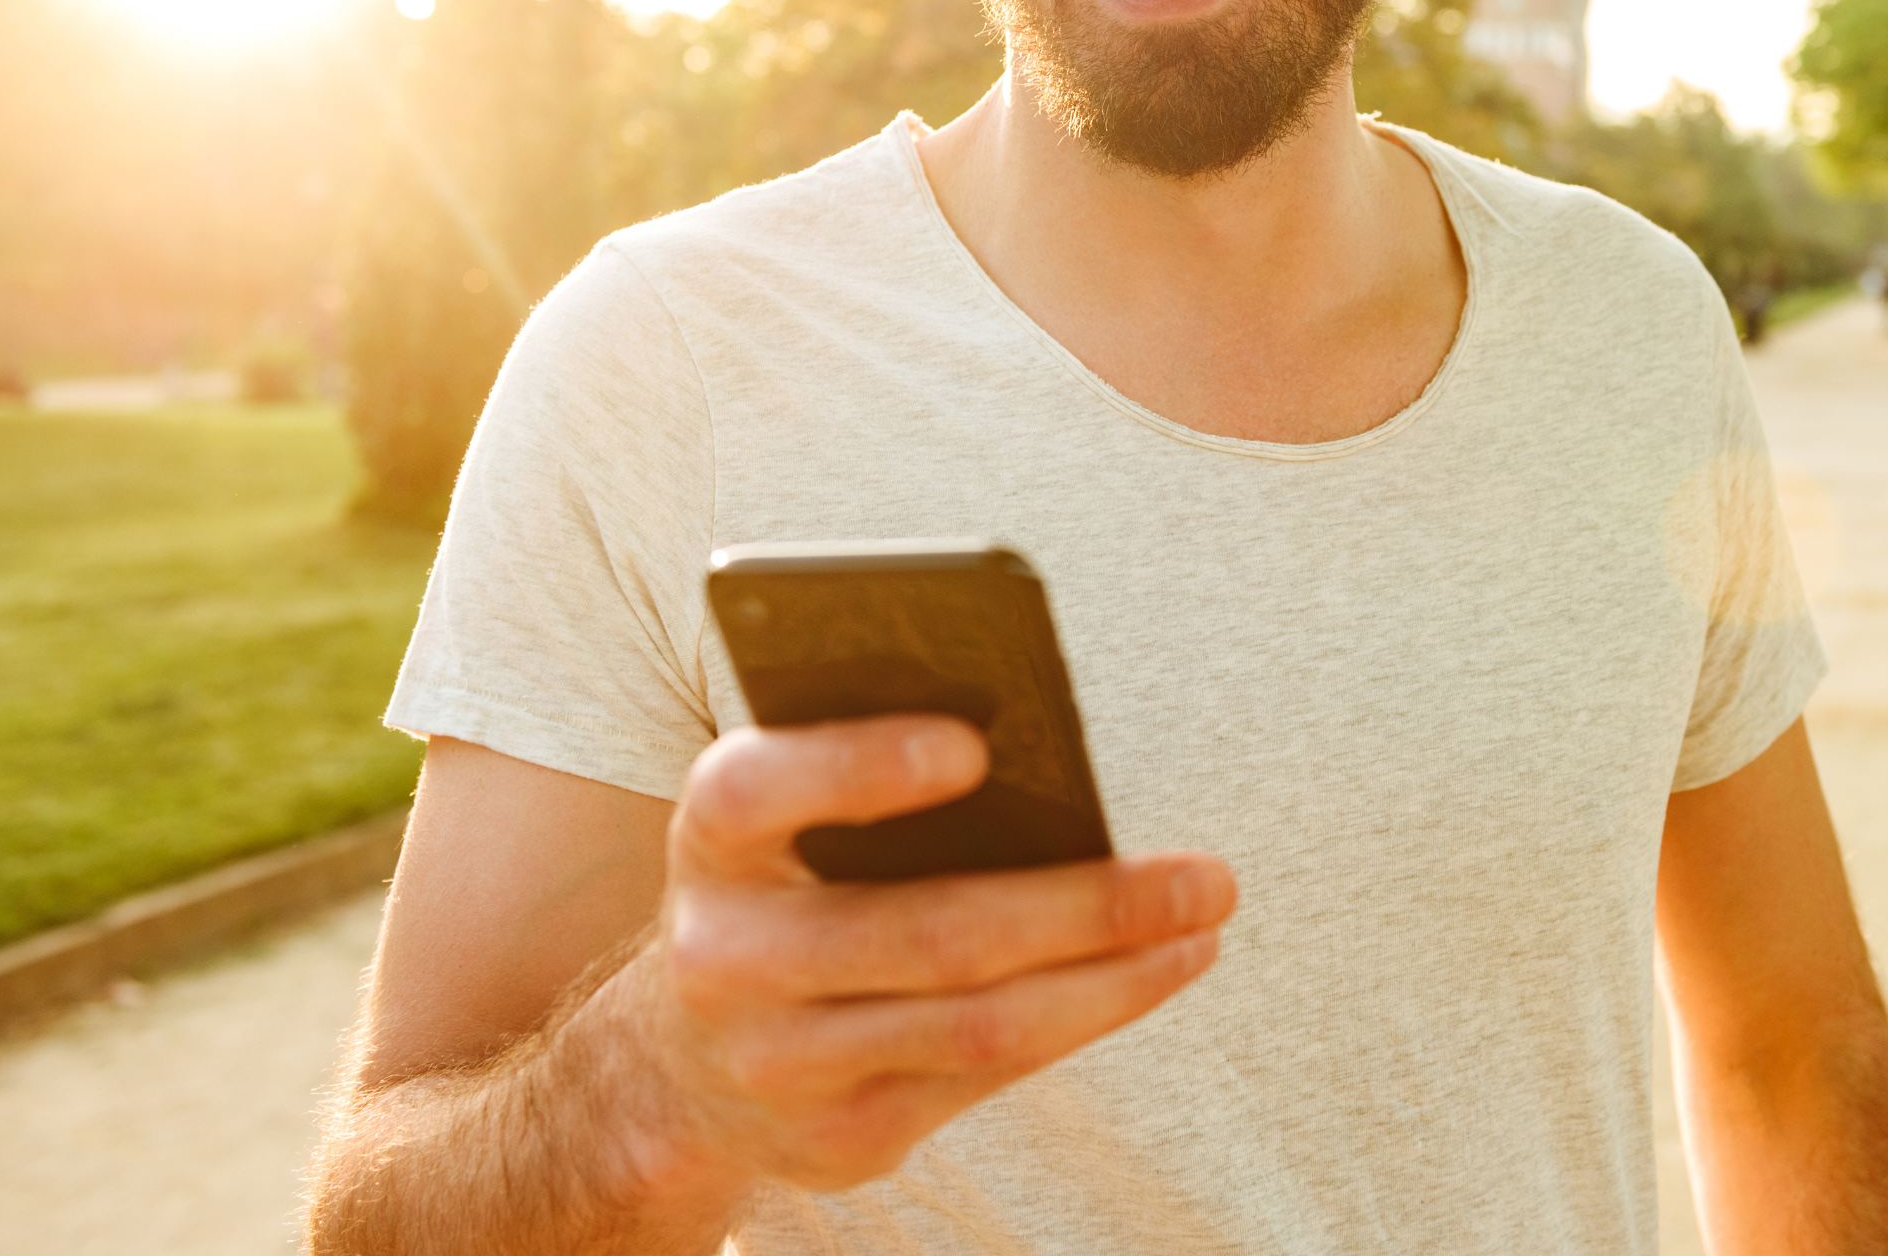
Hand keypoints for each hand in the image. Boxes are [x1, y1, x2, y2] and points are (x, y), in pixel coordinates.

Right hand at [639, 717, 1234, 1192]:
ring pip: (980, 1026)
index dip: (859, 768)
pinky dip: (1081, 1021)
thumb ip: (866, 772)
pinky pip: (985, 1079)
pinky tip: (1147, 976)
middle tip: (1206, 878)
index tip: (972, 747)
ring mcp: (779, 1066)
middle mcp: (725, 959)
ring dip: (1116, 979)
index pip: (758, 790)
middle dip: (1088, 909)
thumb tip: (1037, 749)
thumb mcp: (783, 814)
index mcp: (710, 838)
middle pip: (930, 934)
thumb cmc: (780, 886)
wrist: (680, 1064)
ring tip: (1201, 926)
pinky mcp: (836, 1141)